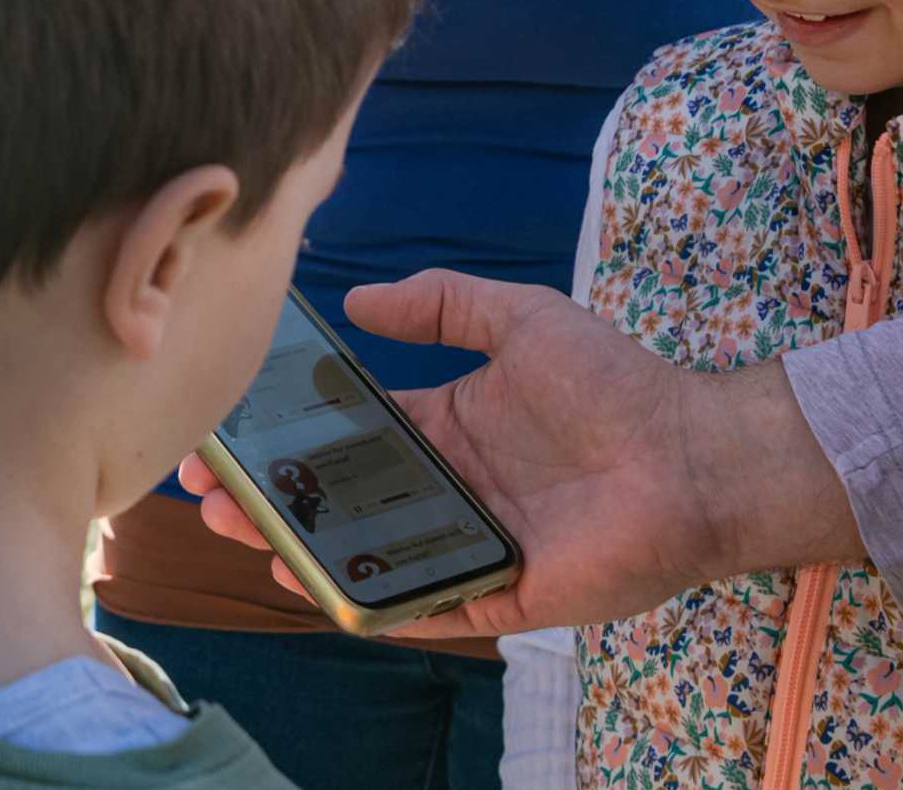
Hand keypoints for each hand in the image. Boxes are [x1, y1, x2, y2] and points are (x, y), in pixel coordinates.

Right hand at [185, 271, 861, 639]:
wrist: (694, 453)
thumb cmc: (616, 383)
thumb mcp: (520, 318)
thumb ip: (442, 302)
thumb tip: (357, 298)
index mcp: (447, 427)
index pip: (348, 436)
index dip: (288, 433)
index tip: (228, 423)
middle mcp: (449, 490)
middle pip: (341, 499)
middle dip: (272, 493)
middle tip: (207, 486)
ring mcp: (469, 545)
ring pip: (368, 554)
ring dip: (301, 546)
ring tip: (243, 528)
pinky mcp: (499, 595)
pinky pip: (423, 605)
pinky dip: (370, 601)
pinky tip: (316, 585)